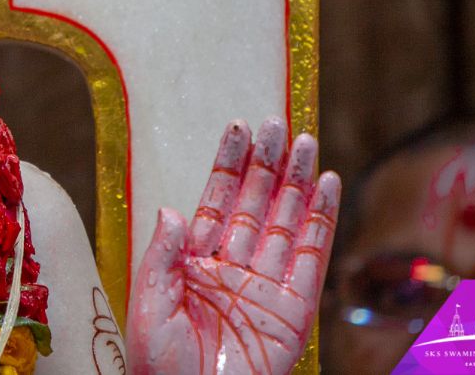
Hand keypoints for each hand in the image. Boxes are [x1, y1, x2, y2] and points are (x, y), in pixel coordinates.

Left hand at [126, 118, 341, 374]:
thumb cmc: (160, 366)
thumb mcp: (148, 306)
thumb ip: (161, 257)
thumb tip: (169, 209)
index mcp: (194, 264)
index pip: (216, 202)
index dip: (229, 165)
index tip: (239, 127)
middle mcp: (232, 268)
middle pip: (255, 205)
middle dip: (266, 164)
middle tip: (278, 124)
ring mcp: (265, 288)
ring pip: (286, 223)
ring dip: (296, 183)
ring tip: (306, 143)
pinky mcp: (295, 312)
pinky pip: (311, 258)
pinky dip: (321, 221)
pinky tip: (326, 187)